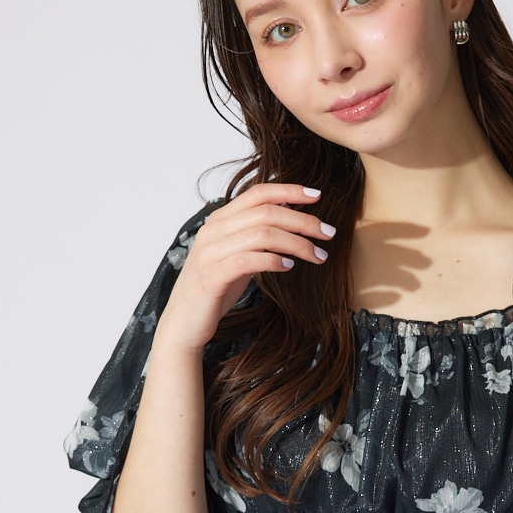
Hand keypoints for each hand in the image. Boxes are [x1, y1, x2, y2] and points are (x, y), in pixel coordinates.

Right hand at [156, 184, 334, 352]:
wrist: (184, 322)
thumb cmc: (215, 288)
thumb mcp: (238, 255)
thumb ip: (256, 236)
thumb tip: (290, 218)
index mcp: (220, 219)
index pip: (258, 193)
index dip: (289, 190)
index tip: (317, 196)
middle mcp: (214, 230)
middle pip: (267, 212)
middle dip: (303, 220)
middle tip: (329, 233)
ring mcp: (210, 251)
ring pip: (262, 234)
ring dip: (297, 243)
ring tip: (318, 256)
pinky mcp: (211, 275)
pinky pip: (249, 260)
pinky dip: (274, 261)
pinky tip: (290, 266)